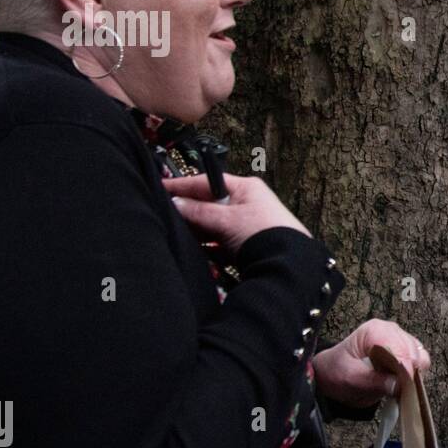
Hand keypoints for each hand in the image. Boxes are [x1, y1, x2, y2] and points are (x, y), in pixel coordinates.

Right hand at [163, 173, 308, 254]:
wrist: (288, 266)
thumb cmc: (262, 234)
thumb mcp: (226, 219)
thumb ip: (198, 211)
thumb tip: (176, 204)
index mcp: (245, 188)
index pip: (206, 182)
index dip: (182, 186)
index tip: (160, 188)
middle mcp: (247, 202)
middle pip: (208, 203)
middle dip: (188, 211)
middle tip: (166, 215)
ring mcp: (247, 224)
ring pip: (213, 224)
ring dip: (197, 230)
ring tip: (177, 234)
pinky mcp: (246, 245)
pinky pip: (220, 242)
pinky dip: (208, 246)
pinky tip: (196, 250)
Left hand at [312, 319, 431, 407]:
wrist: (332, 372)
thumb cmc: (337, 371)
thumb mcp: (350, 379)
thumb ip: (374, 381)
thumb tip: (399, 385)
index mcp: (375, 331)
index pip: (399, 347)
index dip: (404, 367)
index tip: (403, 385)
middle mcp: (390, 330)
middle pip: (413, 351)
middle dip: (409, 372)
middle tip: (398, 388)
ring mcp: (399, 338)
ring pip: (420, 355)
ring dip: (413, 373)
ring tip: (397, 385)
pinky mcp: (404, 348)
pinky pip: (419, 360)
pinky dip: (414, 373)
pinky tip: (401, 380)